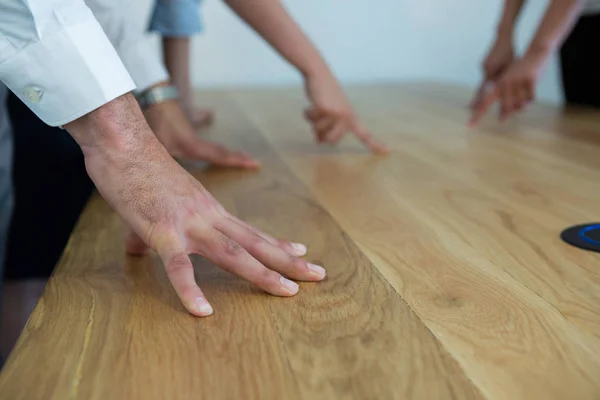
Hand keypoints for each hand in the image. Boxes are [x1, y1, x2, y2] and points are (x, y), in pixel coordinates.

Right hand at [67, 95, 325, 316]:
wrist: (123, 143)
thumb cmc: (137, 168)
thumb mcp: (154, 203)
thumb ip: (149, 230)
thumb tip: (135, 249)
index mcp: (210, 209)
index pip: (250, 231)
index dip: (277, 244)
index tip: (301, 252)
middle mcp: (209, 216)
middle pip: (255, 243)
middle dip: (288, 261)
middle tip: (318, 274)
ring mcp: (189, 223)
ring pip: (233, 254)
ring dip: (263, 274)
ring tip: (287, 292)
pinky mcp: (162, 230)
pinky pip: (178, 266)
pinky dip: (190, 289)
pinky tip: (203, 311)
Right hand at [303, 71, 388, 153]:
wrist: (319, 74)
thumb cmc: (324, 95)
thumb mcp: (329, 114)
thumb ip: (327, 129)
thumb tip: (319, 142)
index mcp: (351, 118)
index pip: (365, 134)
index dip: (375, 144)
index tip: (387, 152)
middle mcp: (347, 117)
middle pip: (332, 141)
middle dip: (321, 133)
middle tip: (319, 119)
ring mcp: (338, 113)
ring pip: (320, 132)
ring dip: (313, 122)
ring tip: (317, 108)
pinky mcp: (326, 110)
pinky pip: (312, 121)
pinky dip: (308, 113)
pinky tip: (312, 104)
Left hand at [469, 50, 547, 126]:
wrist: (535, 53)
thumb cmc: (521, 71)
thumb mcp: (509, 82)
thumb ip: (504, 97)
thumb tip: (503, 117)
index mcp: (498, 84)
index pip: (485, 102)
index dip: (478, 114)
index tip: (470, 125)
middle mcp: (506, 83)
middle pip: (506, 107)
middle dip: (505, 114)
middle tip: (501, 120)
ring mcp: (518, 81)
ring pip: (520, 104)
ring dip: (522, 104)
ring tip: (523, 97)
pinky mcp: (530, 80)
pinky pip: (531, 98)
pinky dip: (531, 98)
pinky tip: (531, 90)